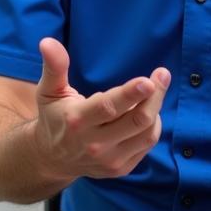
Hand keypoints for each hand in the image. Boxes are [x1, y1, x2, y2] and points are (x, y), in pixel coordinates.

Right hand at [34, 37, 169, 183]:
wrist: (51, 158)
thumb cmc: (53, 116)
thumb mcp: (48, 90)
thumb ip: (54, 66)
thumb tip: (48, 42)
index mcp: (76, 121)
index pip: (108, 108)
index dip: (130, 94)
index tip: (149, 80)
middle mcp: (94, 144)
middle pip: (136, 120)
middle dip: (154, 96)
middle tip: (162, 75)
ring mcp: (109, 160)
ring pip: (146, 133)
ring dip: (155, 109)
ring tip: (153, 92)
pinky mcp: (120, 168)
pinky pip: (147, 144)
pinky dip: (152, 125)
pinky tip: (146, 111)